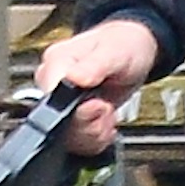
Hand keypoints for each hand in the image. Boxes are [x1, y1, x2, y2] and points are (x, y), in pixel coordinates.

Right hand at [32, 18, 161, 156]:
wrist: (134, 51)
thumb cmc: (123, 44)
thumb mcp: (115, 51)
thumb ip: (94, 66)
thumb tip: (72, 77)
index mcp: (55, 63)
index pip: (50, 99)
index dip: (76, 111)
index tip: (99, 105)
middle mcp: (53, 84)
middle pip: (57, 124)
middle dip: (89, 124)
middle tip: (107, 108)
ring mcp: (61, 103)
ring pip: (67, 137)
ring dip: (94, 133)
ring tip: (108, 113)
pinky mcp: (71, 118)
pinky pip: (77, 142)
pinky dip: (96, 139)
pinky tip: (106, 122)